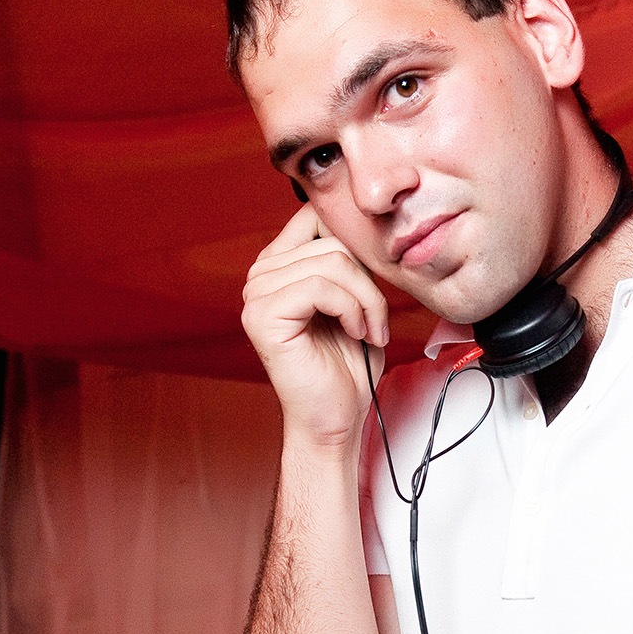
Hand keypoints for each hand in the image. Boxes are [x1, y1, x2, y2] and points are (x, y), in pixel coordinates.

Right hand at [241, 203, 388, 446]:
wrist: (336, 416)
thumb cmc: (347, 363)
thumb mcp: (354, 298)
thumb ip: (348, 259)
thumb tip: (363, 224)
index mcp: (279, 264)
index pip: (318, 217)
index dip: (356, 247)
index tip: (371, 290)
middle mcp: (261, 274)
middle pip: (332, 241)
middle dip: (368, 283)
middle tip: (376, 322)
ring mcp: (256, 294)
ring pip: (332, 263)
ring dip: (366, 300)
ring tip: (368, 330)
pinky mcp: (262, 315)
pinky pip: (319, 287)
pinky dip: (351, 310)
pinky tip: (354, 334)